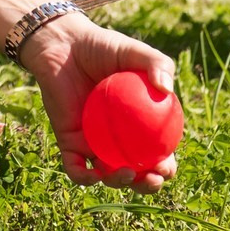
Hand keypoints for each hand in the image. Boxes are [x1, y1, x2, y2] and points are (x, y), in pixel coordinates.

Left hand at [18, 12, 177, 190]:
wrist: (62, 45)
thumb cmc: (101, 47)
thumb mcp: (134, 52)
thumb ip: (157, 64)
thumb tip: (166, 89)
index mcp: (140, 124)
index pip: (158, 153)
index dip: (166, 167)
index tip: (167, 166)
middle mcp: (119, 138)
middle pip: (137, 172)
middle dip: (148, 185)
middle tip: (152, 178)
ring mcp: (93, 142)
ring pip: (108, 175)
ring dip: (119, 183)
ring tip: (126, 173)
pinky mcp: (69, 142)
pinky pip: (76, 168)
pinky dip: (85, 177)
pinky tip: (94, 174)